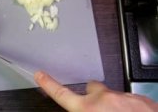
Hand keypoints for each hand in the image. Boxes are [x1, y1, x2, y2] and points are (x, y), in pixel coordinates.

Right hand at [34, 71, 157, 111]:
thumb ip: (81, 110)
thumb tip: (79, 107)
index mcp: (87, 109)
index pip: (62, 94)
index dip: (49, 84)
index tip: (40, 75)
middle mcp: (104, 99)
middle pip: (92, 89)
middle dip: (94, 97)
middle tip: (99, 110)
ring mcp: (124, 98)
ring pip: (114, 96)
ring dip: (115, 105)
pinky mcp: (142, 100)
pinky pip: (132, 101)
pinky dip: (131, 109)